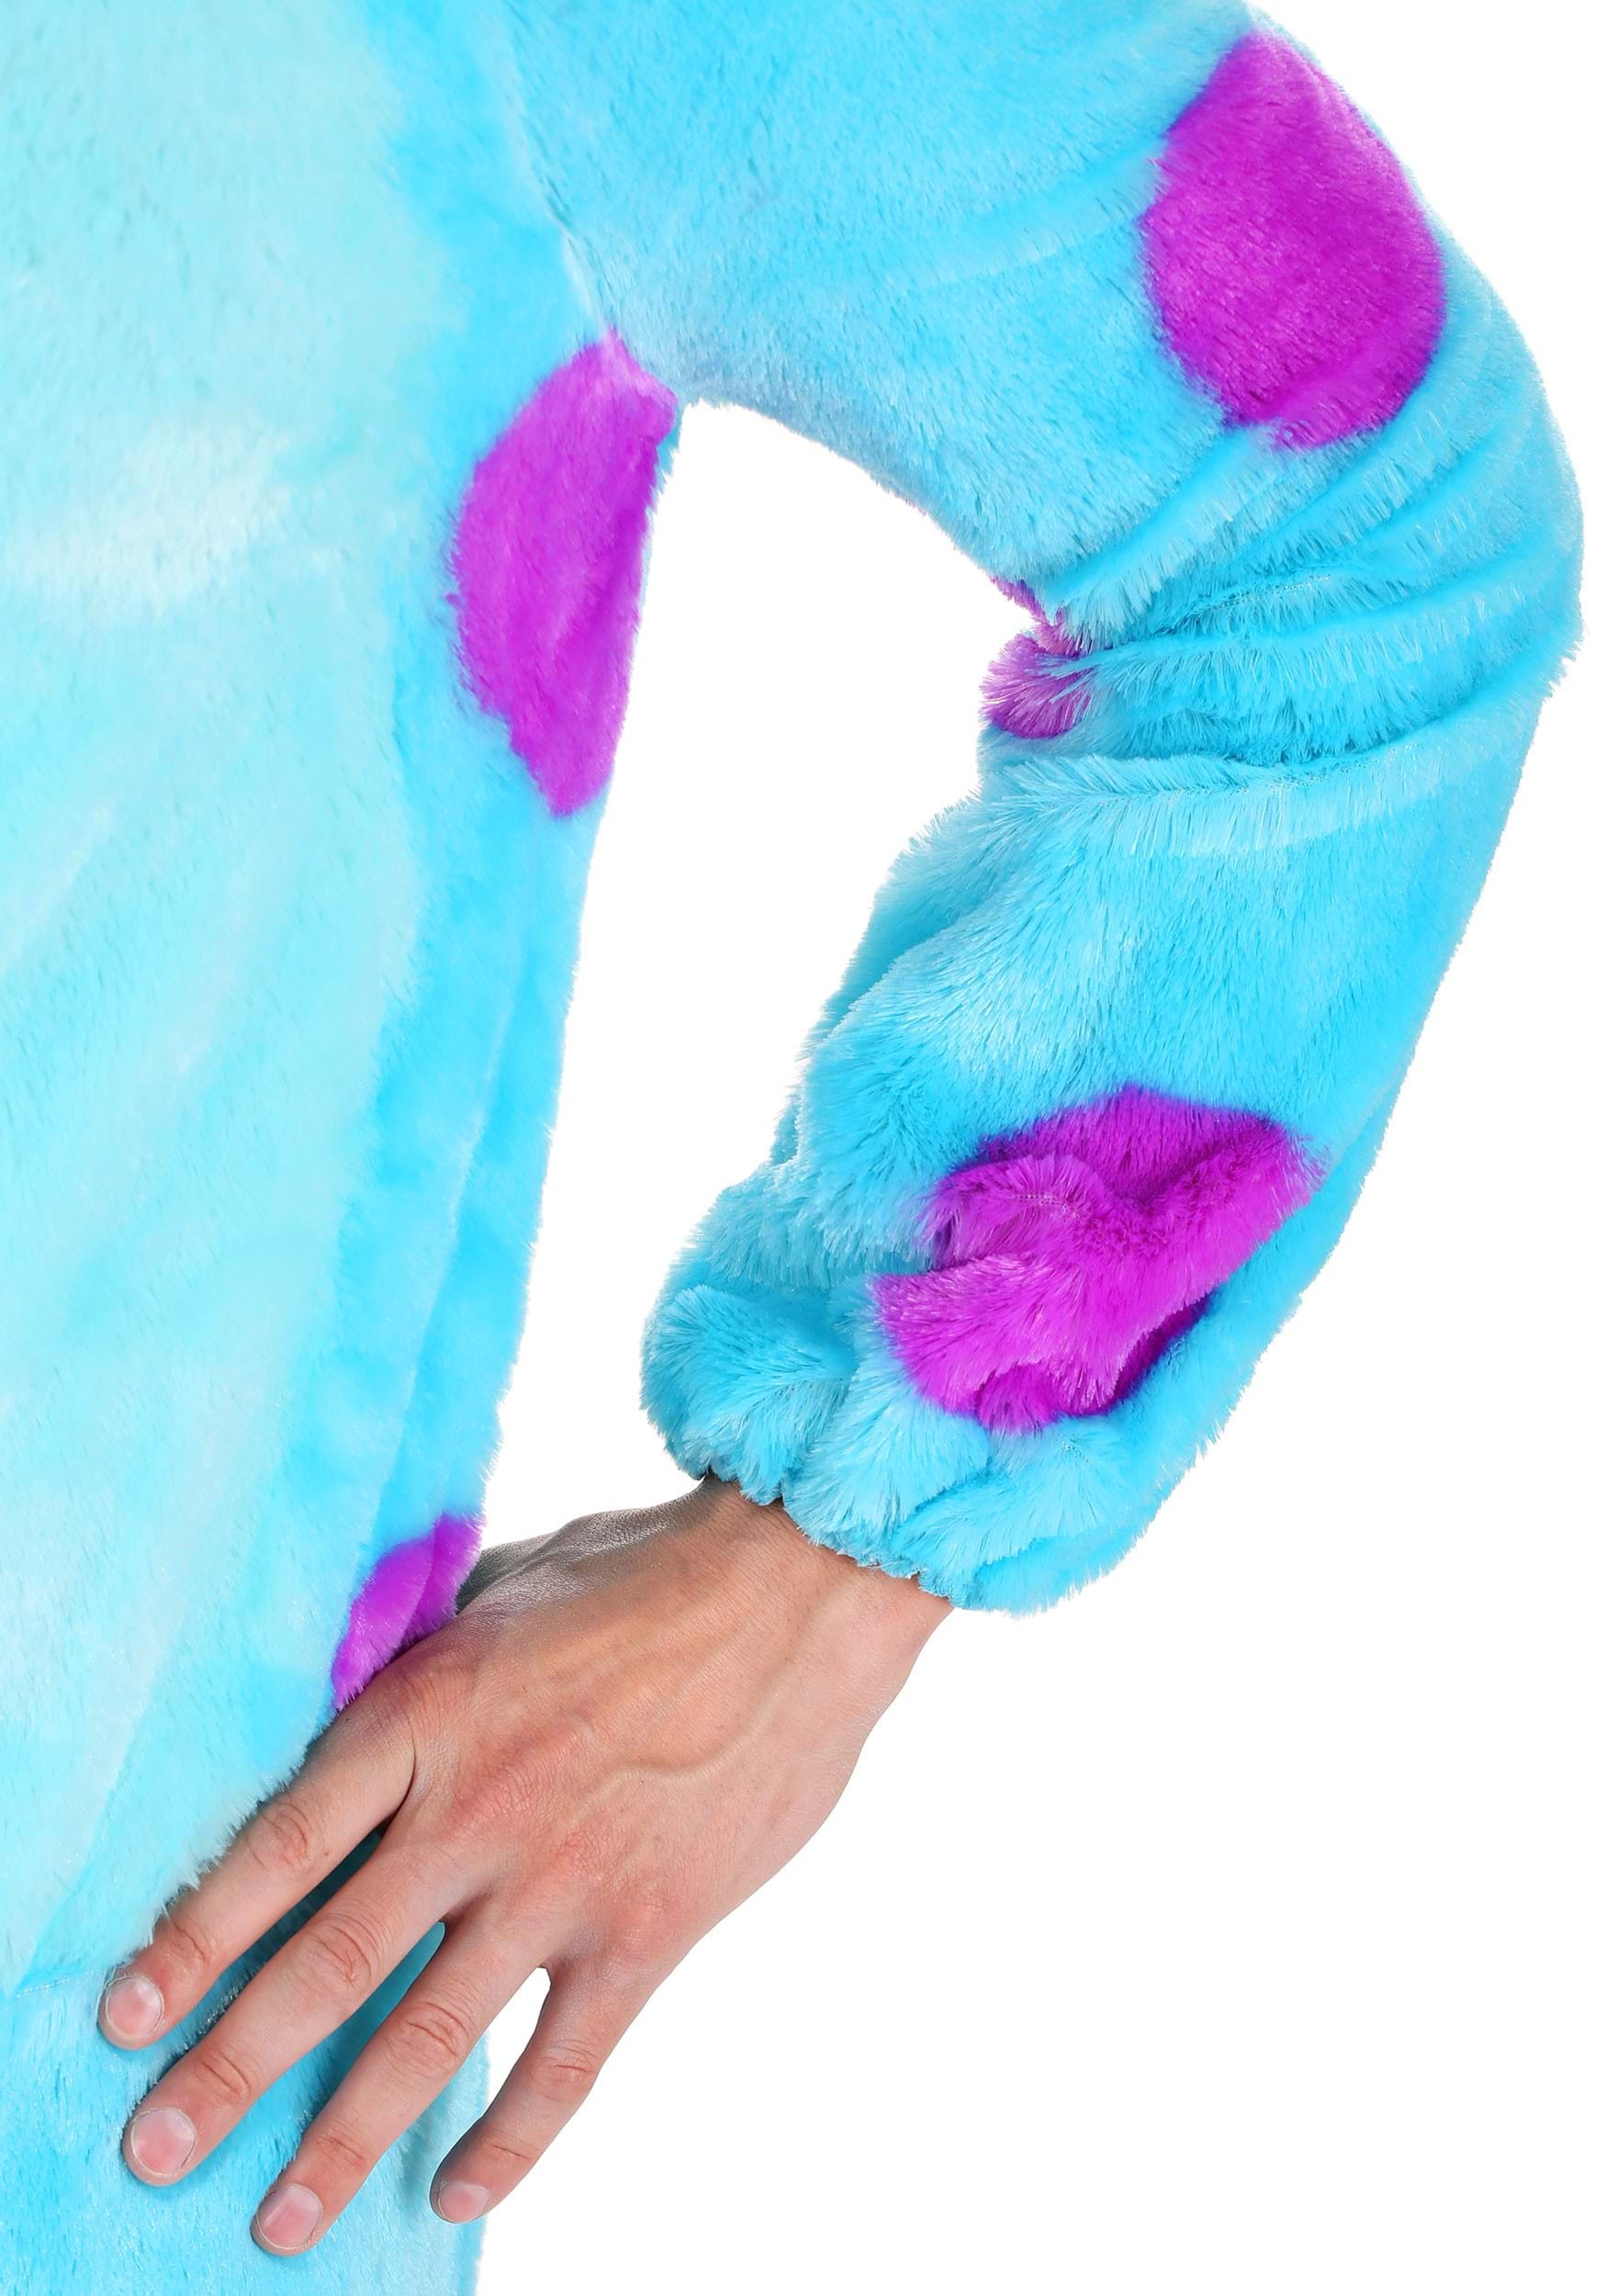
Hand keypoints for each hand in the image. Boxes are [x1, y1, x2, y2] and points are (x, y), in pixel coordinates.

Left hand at [98, 1479, 946, 2255]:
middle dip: (230, 2069)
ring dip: (344, 2137)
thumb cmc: (643, 1571)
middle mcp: (479, 1811)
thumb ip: (418, 1670)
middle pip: (329, 1964)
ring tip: (280, 2219)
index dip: (194, 1938)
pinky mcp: (651, 1928)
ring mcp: (566, 1879)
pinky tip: (455, 2192)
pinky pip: (566, 2063)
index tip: (130, 2011)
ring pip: (431, 2037)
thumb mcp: (499, 1592)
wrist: (800, 1587)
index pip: (278, 1848)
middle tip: (158, 2148)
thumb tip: (346, 1719)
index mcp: (427, 1714)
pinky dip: (510, 2140)